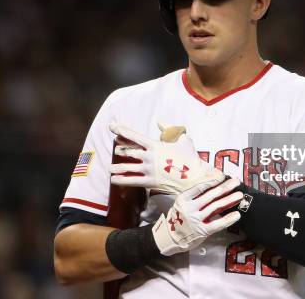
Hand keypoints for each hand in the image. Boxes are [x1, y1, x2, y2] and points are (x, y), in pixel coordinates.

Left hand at [109, 122, 224, 193]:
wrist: (195, 177)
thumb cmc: (190, 157)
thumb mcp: (183, 139)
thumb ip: (170, 129)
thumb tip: (159, 122)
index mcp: (155, 145)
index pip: (135, 136)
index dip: (122, 130)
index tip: (113, 126)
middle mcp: (149, 157)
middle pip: (129, 151)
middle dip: (120, 150)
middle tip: (115, 150)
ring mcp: (148, 170)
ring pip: (127, 167)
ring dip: (117, 168)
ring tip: (110, 169)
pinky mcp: (150, 182)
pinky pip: (132, 181)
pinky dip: (121, 180)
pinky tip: (113, 180)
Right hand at [152, 177, 242, 255]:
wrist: (169, 237)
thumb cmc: (178, 218)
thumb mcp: (182, 204)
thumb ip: (195, 197)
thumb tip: (213, 186)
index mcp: (183, 199)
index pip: (200, 187)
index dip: (212, 181)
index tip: (222, 176)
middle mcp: (189, 208)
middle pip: (210, 196)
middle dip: (225, 187)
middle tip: (236, 182)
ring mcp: (196, 220)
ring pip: (216, 207)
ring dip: (229, 200)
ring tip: (239, 195)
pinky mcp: (202, 231)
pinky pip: (218, 224)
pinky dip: (228, 219)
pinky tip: (237, 214)